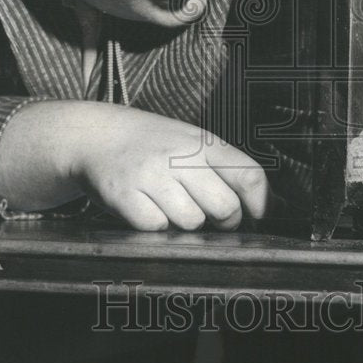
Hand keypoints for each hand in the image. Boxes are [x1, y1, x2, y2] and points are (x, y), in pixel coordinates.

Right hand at [64, 108, 268, 231]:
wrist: (95, 135)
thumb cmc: (150, 144)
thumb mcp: (191, 142)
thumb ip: (224, 169)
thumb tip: (267, 204)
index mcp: (202, 142)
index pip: (248, 174)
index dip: (261, 203)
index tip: (259, 216)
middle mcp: (179, 156)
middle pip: (225, 207)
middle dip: (224, 221)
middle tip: (211, 215)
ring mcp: (151, 175)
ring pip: (192, 221)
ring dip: (186, 223)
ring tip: (171, 204)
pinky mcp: (125, 195)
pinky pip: (156, 227)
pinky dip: (155, 226)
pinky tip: (147, 207)